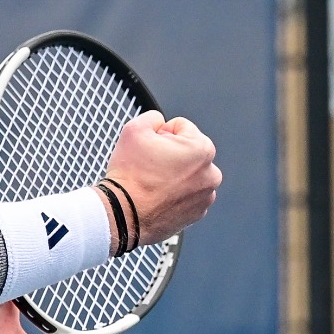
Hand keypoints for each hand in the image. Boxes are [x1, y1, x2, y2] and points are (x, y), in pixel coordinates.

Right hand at [103, 111, 221, 245]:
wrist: (122, 215)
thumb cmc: (130, 175)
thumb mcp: (134, 129)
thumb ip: (152, 117)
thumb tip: (159, 122)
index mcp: (202, 149)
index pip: (180, 127)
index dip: (159, 134)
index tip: (149, 149)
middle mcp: (210, 174)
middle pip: (187, 151)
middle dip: (170, 154)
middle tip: (148, 166)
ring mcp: (205, 197)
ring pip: (187, 174)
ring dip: (173, 174)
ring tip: (152, 183)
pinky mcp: (196, 214)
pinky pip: (186, 195)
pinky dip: (174, 194)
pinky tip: (157, 197)